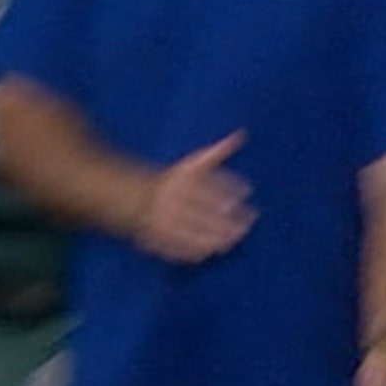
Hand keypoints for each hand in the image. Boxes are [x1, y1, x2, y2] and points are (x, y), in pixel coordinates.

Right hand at [133, 131, 254, 262]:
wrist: (138, 199)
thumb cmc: (174, 180)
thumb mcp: (193, 163)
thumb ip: (218, 151)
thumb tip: (241, 135)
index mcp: (179, 181)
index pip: (208, 185)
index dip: (229, 189)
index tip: (246, 193)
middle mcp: (170, 201)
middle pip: (203, 213)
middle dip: (227, 220)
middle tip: (247, 224)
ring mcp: (163, 222)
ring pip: (192, 233)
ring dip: (214, 238)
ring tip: (232, 240)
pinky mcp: (157, 239)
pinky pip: (178, 248)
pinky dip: (195, 250)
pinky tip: (211, 250)